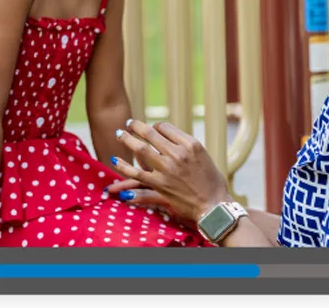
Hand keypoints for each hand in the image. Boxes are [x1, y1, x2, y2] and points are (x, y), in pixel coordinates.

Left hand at [111, 120, 231, 222]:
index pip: (165, 127)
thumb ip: (186, 145)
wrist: (214, 205)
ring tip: (119, 134)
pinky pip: (136, 173)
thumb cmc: (212, 181)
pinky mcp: (160, 184)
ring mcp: (168, 168)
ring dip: (127, 140)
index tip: (152, 129)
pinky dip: (123, 166)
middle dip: (137, 126)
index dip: (156, 127)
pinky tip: (115, 160)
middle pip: (151, 134)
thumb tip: (168, 137)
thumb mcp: (203, 155)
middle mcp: (178, 153)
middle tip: (128, 123)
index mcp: (190, 143)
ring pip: (141, 149)